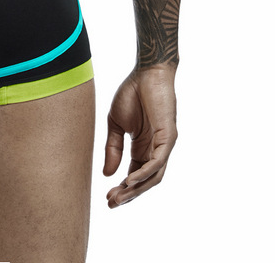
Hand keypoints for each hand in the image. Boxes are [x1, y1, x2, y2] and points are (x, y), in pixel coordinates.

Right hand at [103, 65, 176, 206]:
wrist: (146, 72)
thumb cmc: (132, 93)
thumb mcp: (116, 124)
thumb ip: (113, 148)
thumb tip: (107, 174)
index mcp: (142, 148)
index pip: (135, 175)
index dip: (122, 188)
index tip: (106, 197)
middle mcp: (155, 150)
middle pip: (144, 181)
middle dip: (128, 194)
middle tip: (111, 203)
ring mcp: (163, 146)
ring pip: (153, 176)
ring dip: (136, 189)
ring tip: (119, 196)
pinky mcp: (168, 138)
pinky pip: (158, 161)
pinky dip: (144, 173)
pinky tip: (130, 180)